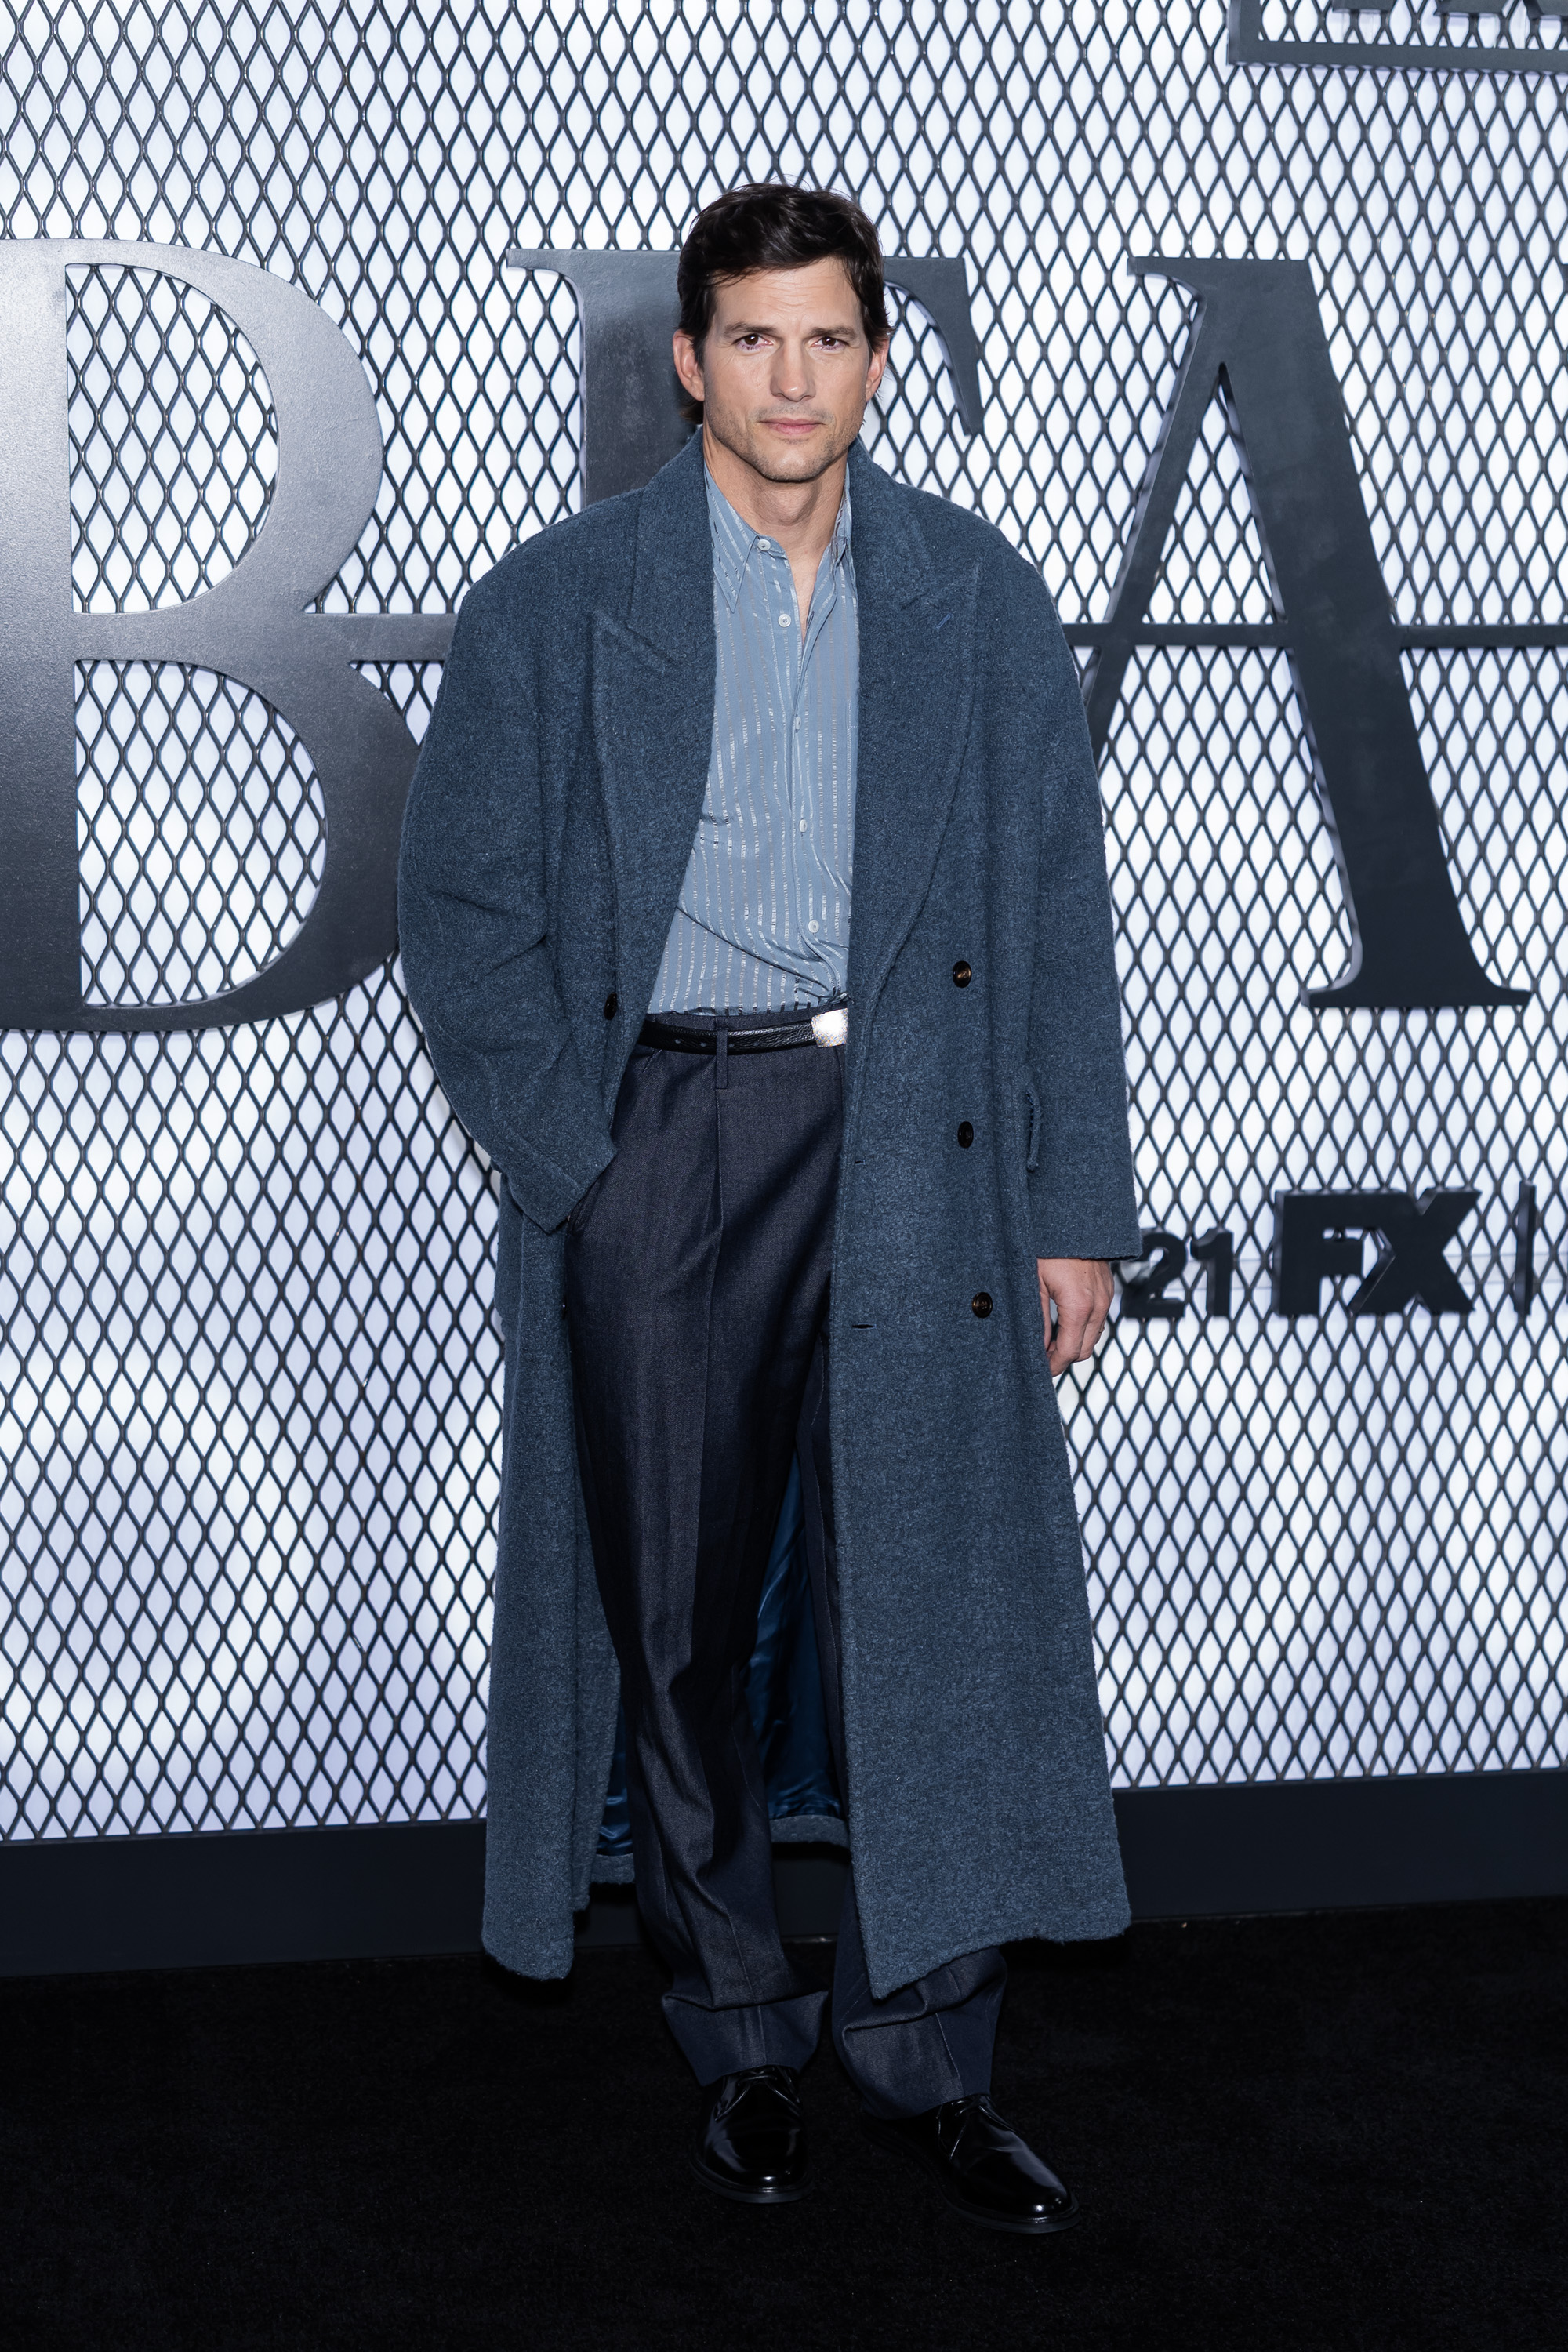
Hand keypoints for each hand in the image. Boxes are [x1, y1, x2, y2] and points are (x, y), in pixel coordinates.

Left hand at [1036, 1257, 1112, 1375]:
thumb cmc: (1050, 1248)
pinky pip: (1098, 1320)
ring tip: (1051, 1340)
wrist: (1073, 1220)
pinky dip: (1083, 1329)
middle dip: (1063, 1358)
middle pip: (1084, 1350)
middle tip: (1042, 1356)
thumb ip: (1037, 1319)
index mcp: (1079, 1306)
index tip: (1041, 1369)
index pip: (1069, 1352)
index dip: (1054, 1365)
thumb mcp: (1035, 1284)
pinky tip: (1065, 1323)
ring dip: (1074, 1343)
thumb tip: (1036, 1346)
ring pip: (1093, 1337)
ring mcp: (1106, 1298)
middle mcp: (1098, 1305)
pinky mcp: (1108, 1291)